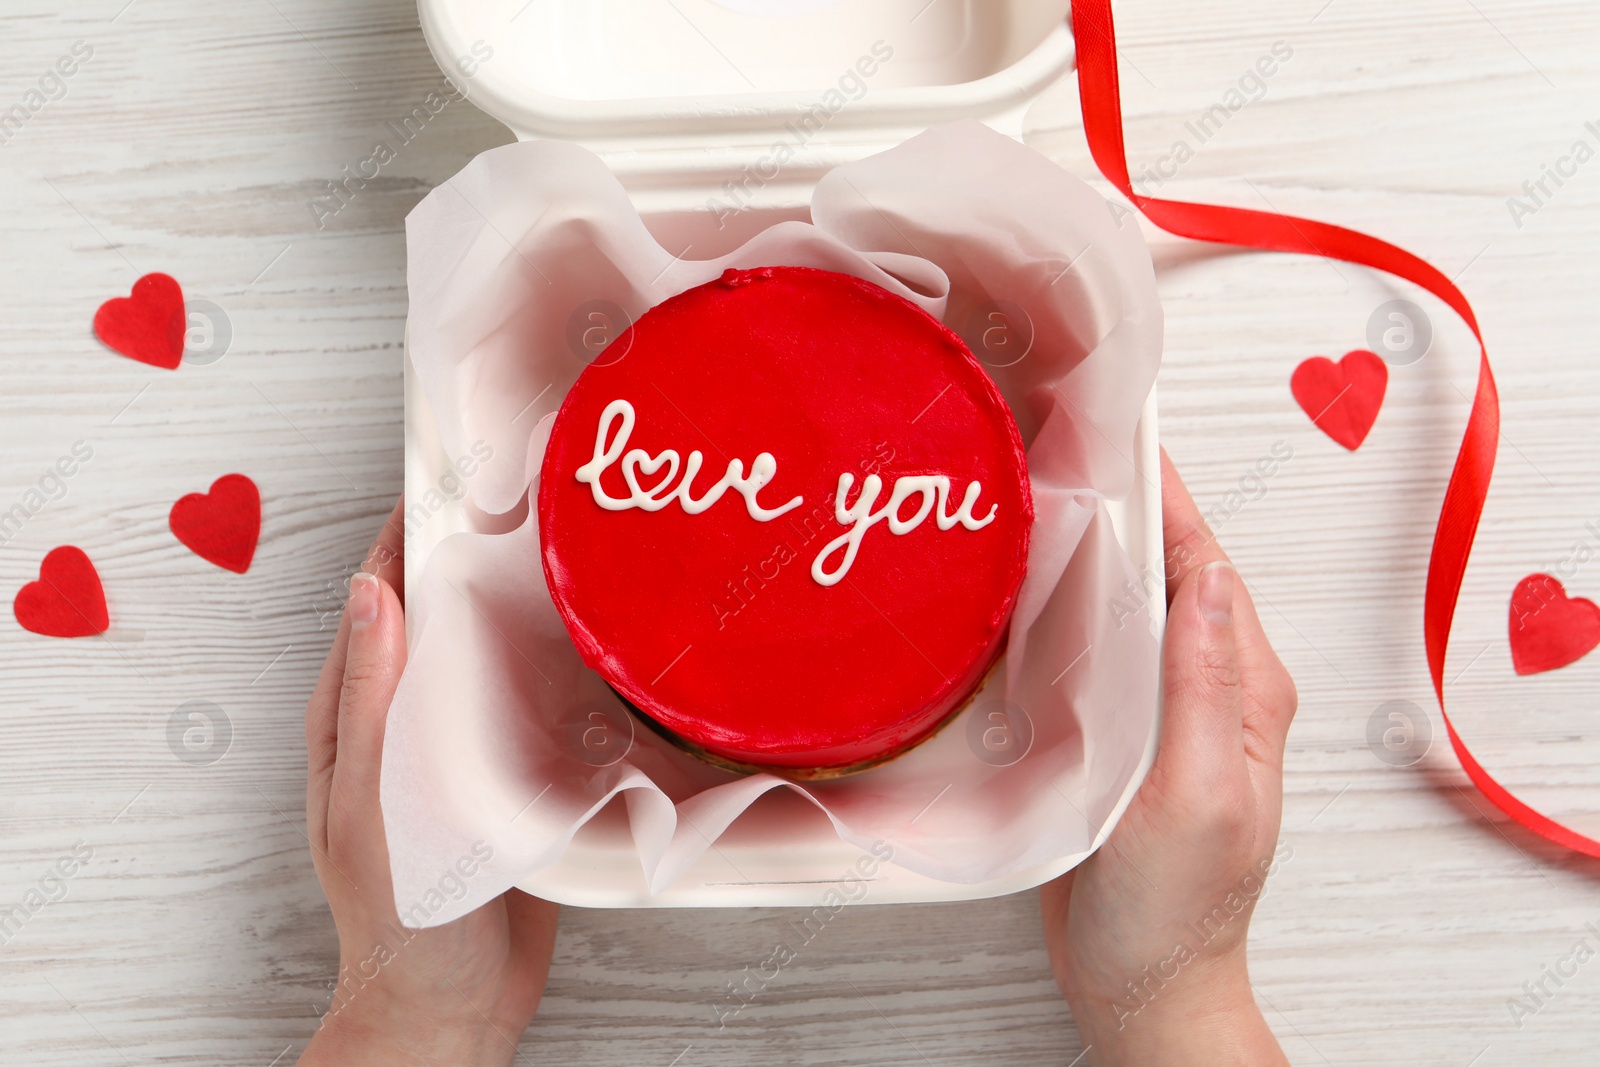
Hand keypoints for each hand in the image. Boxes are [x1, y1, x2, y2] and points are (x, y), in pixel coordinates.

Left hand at [298, 500, 558, 1066]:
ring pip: (492, 654)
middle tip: (533, 501)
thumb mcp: (373, 803)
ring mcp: (463, 747)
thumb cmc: (398, 920)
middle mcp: (410, 720)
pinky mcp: (514, 776)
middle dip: (477, 557)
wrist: (455, 1008)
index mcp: (356, 717)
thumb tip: (371, 591)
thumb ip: (370, 702)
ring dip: (525, 606)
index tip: (450, 477)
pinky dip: (560, 667)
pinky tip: (600, 647)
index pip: (378, 599)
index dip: (408, 534)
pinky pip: (533, 705)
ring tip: (576, 554)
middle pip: (442, 617)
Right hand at [1041, 450, 1296, 1065]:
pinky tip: (1022, 589)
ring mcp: (1160, 708)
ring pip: (1126, 604)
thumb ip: (1206, 687)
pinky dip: (1061, 607)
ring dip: (1087, 548)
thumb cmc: (1176, 908)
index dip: (1166, 494)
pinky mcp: (1118, 731)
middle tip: (1060, 442)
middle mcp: (1207, 688)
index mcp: (1243, 692)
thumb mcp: (1198, 795)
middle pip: (1165, 570)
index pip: (1205, 566)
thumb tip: (1212, 580)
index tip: (1120, 431)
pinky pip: (1093, 648)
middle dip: (1121, 502)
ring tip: (1035, 491)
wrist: (1141, 980)